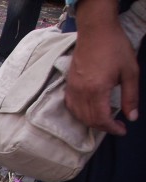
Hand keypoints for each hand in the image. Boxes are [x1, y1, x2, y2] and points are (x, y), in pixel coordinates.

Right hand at [65, 16, 139, 134]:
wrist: (96, 31)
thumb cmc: (115, 48)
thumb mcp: (130, 72)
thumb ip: (131, 96)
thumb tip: (132, 117)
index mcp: (97, 90)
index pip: (101, 118)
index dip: (112, 128)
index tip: (122, 130)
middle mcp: (81, 92)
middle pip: (89, 120)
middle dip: (103, 127)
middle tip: (116, 126)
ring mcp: (72, 89)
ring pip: (78, 115)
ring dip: (91, 122)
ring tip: (104, 121)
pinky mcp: (69, 85)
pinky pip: (71, 107)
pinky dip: (79, 114)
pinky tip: (88, 113)